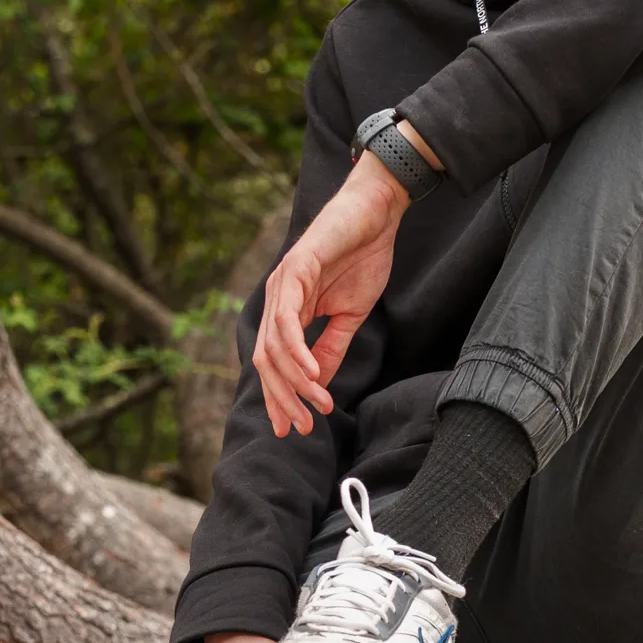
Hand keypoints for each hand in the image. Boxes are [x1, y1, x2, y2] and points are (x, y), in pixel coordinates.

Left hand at [254, 153, 408, 436]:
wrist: (376, 213)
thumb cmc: (362, 258)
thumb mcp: (349, 316)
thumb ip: (330, 350)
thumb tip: (317, 388)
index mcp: (287, 311)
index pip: (273, 363)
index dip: (279, 397)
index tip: (291, 428)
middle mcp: (276, 300)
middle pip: (266, 361)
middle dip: (282, 398)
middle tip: (301, 427)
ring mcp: (281, 285)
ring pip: (274, 346)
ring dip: (294, 382)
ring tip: (316, 404)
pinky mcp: (294, 271)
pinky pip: (289, 320)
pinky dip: (297, 351)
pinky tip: (312, 374)